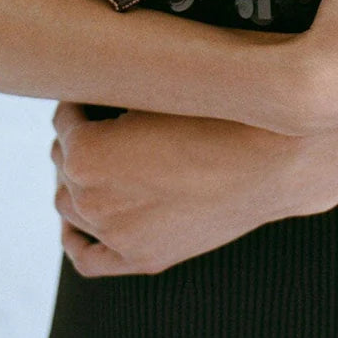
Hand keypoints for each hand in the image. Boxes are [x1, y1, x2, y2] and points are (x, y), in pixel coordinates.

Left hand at [50, 100, 309, 277]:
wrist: (274, 157)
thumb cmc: (223, 113)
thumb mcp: (159, 88)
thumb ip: (117, 89)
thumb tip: (97, 79)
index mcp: (86, 153)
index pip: (64, 120)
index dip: (81, 100)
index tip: (97, 90)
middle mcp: (91, 199)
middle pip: (63, 163)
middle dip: (78, 137)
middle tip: (103, 117)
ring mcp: (116, 235)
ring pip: (70, 207)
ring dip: (77, 180)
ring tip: (100, 159)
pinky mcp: (143, 257)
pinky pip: (88, 258)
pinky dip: (76, 238)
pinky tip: (79, 221)